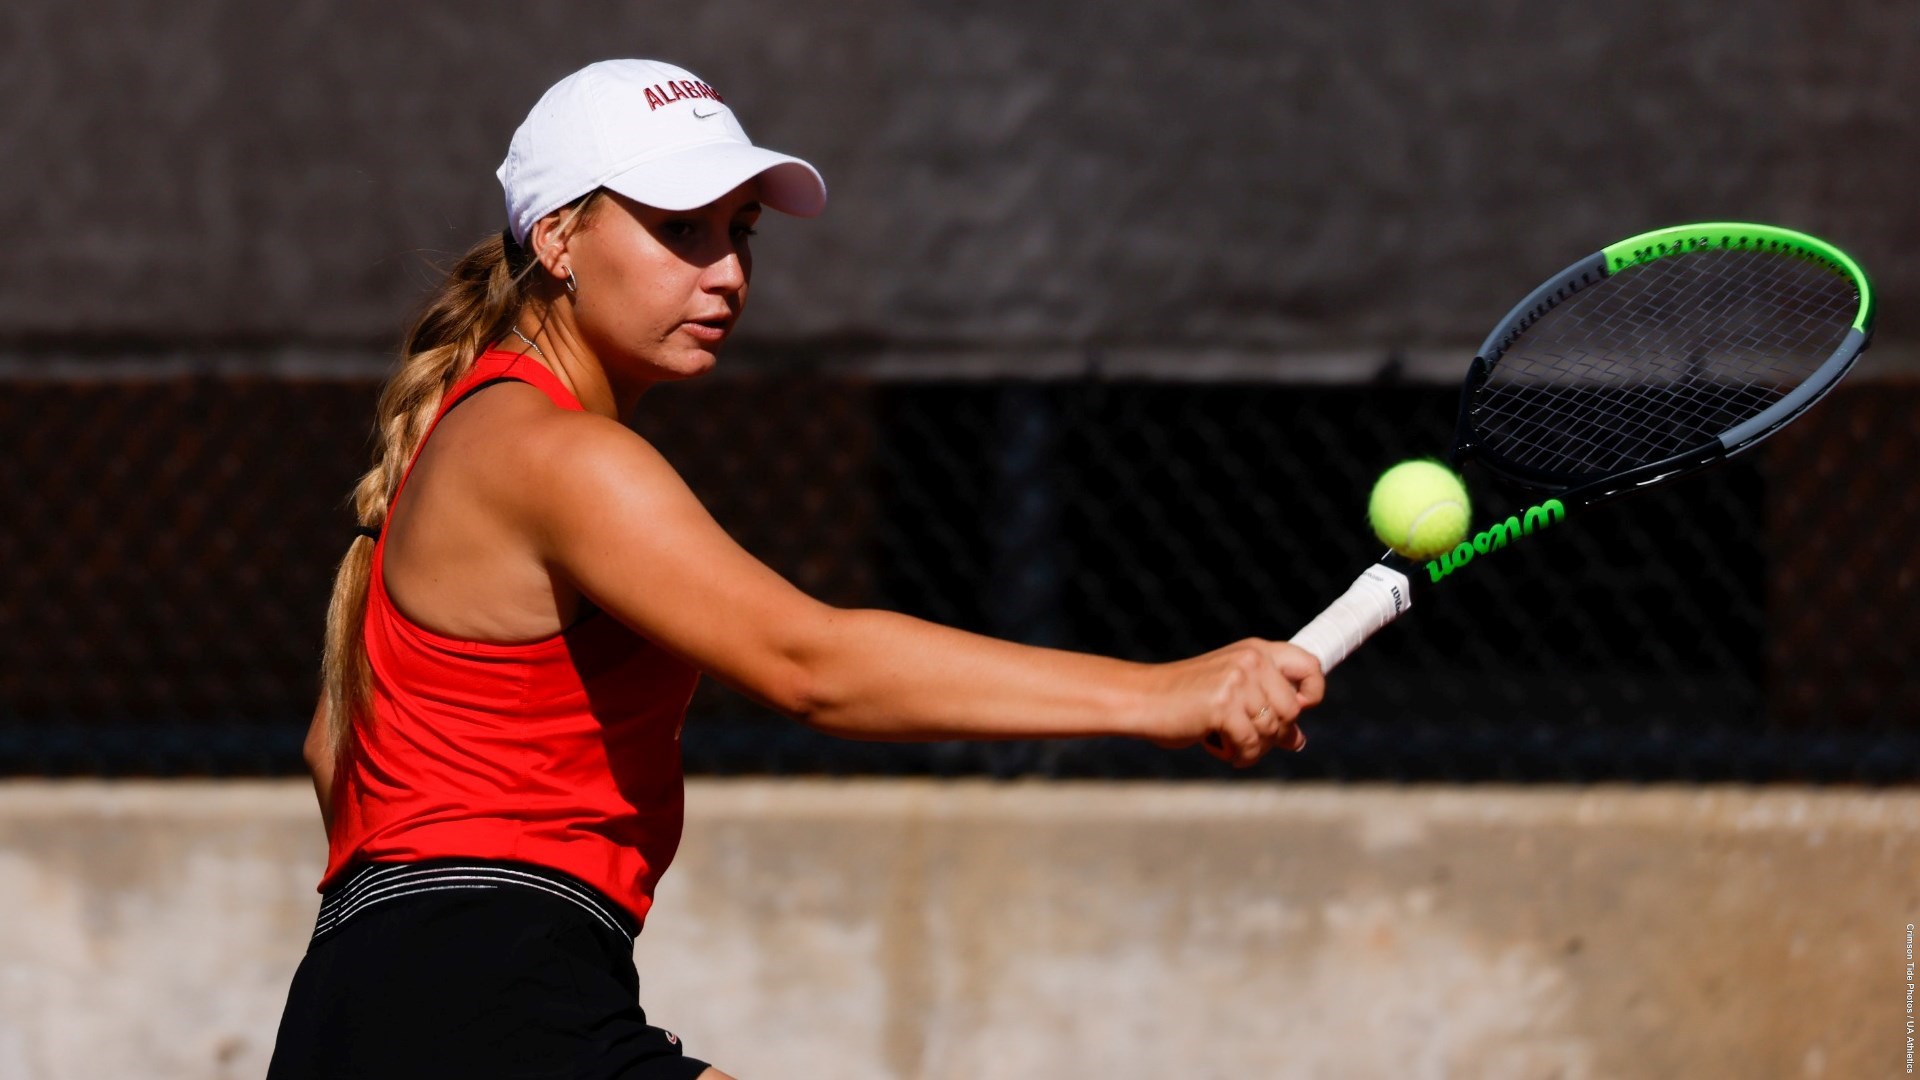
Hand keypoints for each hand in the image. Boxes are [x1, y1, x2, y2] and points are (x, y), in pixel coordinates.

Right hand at [1132, 639, 1324, 766]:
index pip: (1310, 667)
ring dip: (1252, 748)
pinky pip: (1252, 745)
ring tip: (1226, 742)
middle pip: (1293, 711)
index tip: (1292, 714)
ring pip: (1273, 732)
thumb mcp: (1231, 695)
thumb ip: (1266, 708)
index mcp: (1257, 650)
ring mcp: (1238, 680)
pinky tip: (1217, 748)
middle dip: (1273, 734)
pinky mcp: (1224, 705)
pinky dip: (1238, 755)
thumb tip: (1299, 740)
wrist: (1142, 699)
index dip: (1312, 694)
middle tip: (1245, 737)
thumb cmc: (1185, 700)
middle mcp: (1252, 660)